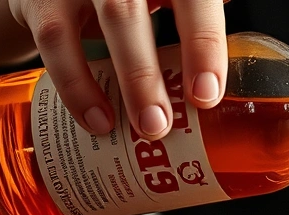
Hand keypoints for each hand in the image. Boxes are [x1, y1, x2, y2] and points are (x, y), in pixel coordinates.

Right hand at [8, 0, 227, 138]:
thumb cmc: (134, 0)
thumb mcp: (168, 4)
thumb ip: (198, 25)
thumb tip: (233, 77)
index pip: (195, 0)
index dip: (203, 43)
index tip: (206, 94)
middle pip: (139, 11)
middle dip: (154, 71)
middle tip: (166, 124)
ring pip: (110, 21)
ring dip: (128, 79)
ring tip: (145, 127)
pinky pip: (55, 41)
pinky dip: (76, 87)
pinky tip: (98, 121)